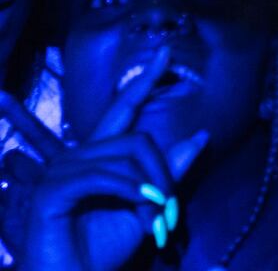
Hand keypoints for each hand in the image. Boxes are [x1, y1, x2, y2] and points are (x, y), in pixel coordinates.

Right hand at [22, 45, 209, 270]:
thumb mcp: (147, 205)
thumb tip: (201, 134)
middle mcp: (78, 156)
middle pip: (138, 139)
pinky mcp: (52, 190)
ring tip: (155, 221)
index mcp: (99, 156)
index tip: (166, 52)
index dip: (145, 80)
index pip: (124, 108)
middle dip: (163, 173)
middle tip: (170, 211)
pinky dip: (130, 191)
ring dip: (150, 190)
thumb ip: (170, 171)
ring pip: (127, 156)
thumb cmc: (105, 248)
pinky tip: (143, 206)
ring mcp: (61, 171)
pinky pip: (104, 175)